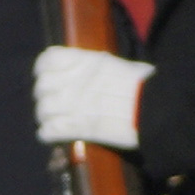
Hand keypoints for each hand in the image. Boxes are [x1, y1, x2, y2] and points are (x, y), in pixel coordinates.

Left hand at [31, 45, 150, 149]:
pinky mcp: (74, 128)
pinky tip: (55, 134)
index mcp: (84, 62)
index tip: (47, 74)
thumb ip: (95, 68)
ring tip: (56, 119)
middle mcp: (73, 82)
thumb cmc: (142, 85)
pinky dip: (48, 134)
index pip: (48, 59)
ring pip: (42, 111)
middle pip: (41, 87)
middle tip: (55, 102)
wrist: (153, 108)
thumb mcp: (118, 66)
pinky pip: (46, 132)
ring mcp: (72, 106)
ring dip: (46, 117)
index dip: (43, 68)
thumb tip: (87, 70)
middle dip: (45, 95)